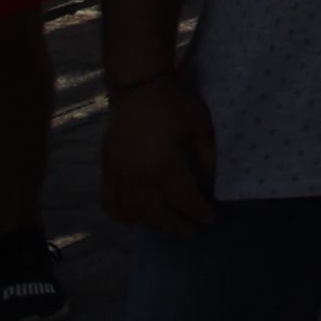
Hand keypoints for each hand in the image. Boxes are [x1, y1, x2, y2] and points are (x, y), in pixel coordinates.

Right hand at [102, 75, 217, 232]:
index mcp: (164, 165)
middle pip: (159, 213)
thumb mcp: (200, 125)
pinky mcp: (106, 171)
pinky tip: (133, 222)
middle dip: (177, 225)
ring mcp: (119, 176)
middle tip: (192, 232)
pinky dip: (121, 216)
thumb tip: (215, 180)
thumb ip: (208, 154)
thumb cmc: (173, 105)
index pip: (183, 199)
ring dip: (153, 224)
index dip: (197, 211)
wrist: (138, 89)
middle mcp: (139, 177)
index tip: (209, 218)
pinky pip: (109, 202)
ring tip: (169, 228)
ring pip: (135, 212)